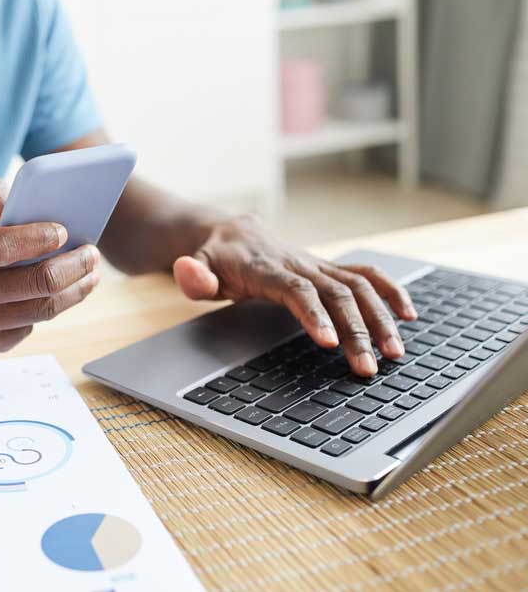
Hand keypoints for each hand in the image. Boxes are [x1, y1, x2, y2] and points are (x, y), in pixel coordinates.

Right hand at [0, 178, 99, 357]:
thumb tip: (22, 202)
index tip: (65, 231)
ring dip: (75, 291)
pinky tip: (55, 291)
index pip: (2, 248)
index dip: (39, 239)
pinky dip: (46, 306)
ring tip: (90, 273)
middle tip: (92, 253)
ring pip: (40, 310)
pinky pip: (28, 326)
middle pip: (34, 284)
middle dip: (74, 267)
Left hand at [172, 214, 416, 376]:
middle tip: (368, 366)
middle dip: (357, 330)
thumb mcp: (196, 266)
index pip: (296, 289)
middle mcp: (298, 263)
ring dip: (381, 317)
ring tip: (396, 353)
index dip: (314, 314)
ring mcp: (317, 265)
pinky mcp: (329, 268)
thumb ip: (192, 274)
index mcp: (266, 267)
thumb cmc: (213, 257)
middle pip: (336, 293)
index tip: (329, 342)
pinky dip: (391, 291)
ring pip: (358, 286)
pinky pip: (366, 275)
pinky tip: (410, 316)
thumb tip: (187, 271)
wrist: (229, 231)